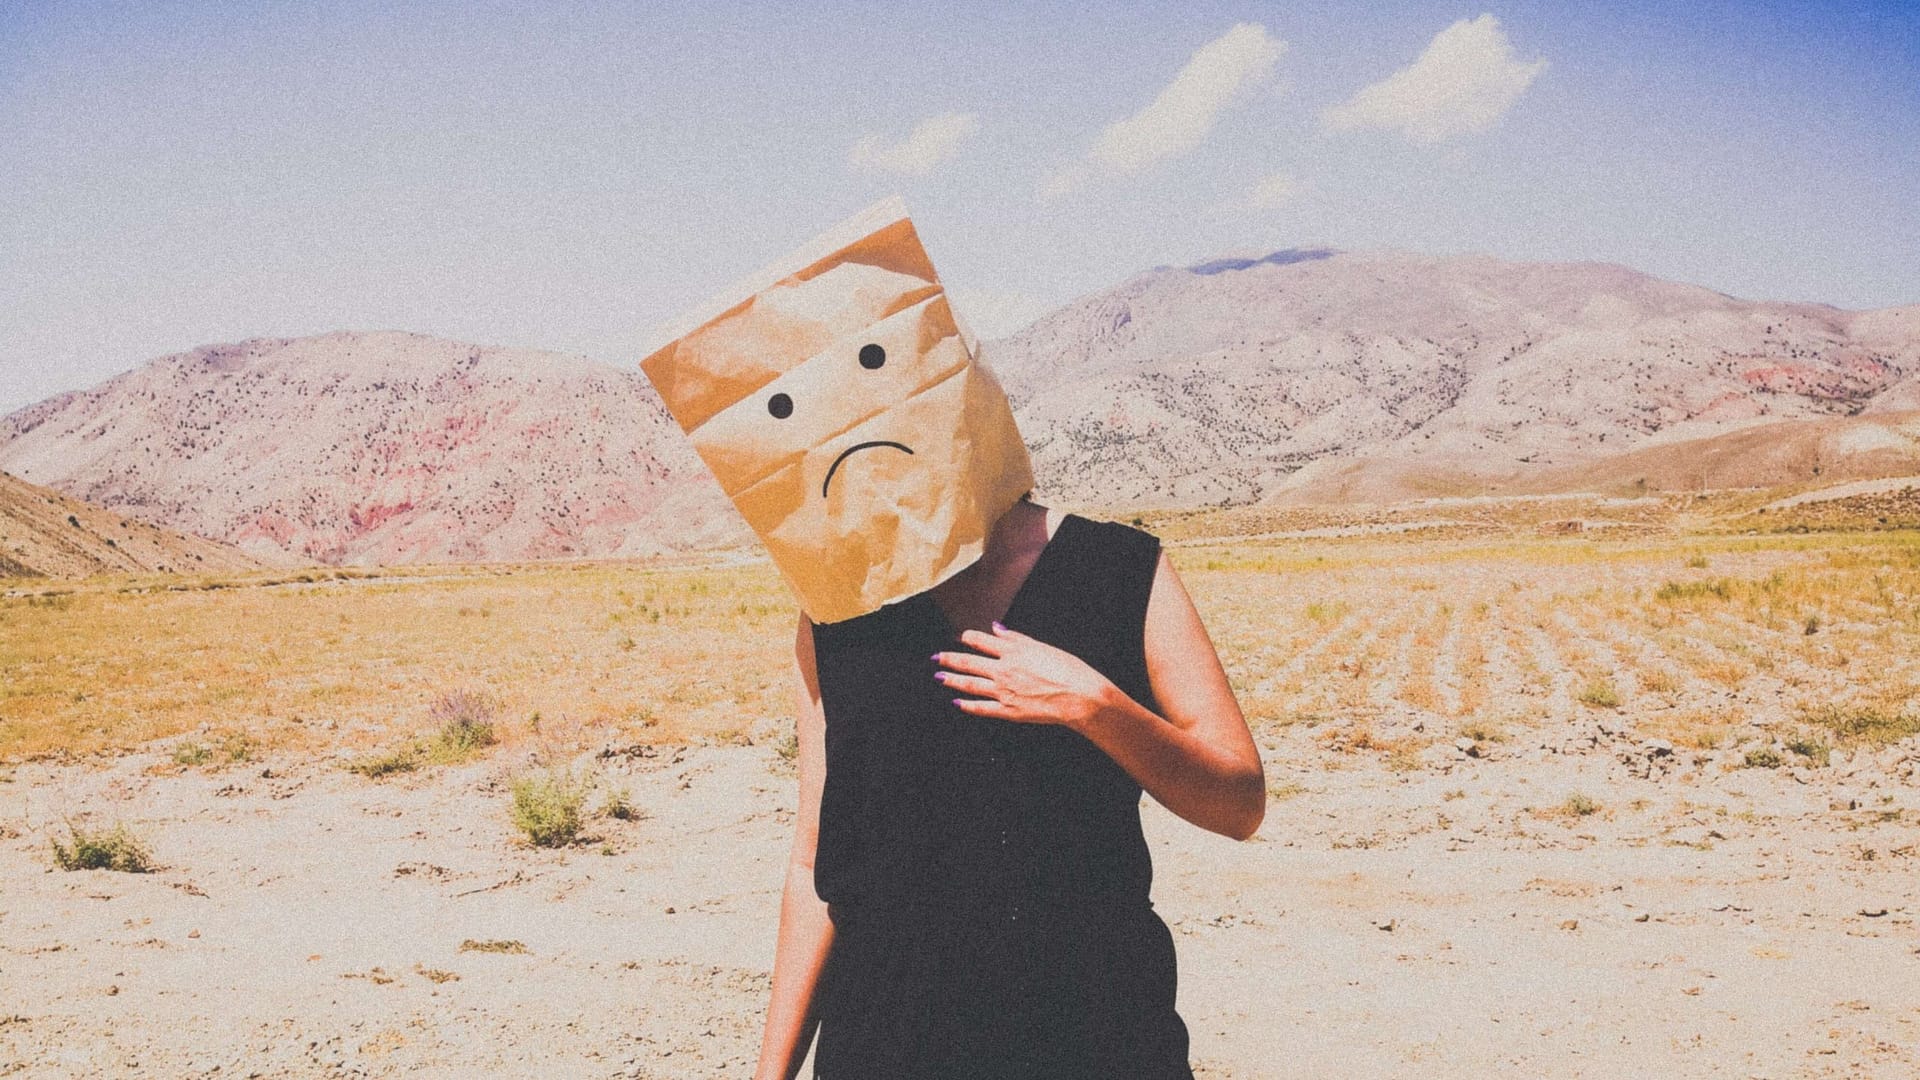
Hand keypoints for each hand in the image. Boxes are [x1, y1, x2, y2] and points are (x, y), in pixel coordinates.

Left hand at [932, 622, 1117, 731]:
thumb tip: (997, 628)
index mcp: (1013, 651)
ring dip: (952, 680)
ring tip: (939, 677)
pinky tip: (957, 703)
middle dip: (950, 659)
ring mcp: (1003, 691)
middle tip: (936, 658)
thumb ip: (1016, 638)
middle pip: (969, 662)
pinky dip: (968, 706)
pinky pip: (982, 708)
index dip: (968, 638)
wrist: (1079, 696)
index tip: (961, 637)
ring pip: (970, 684)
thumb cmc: (1068, 670)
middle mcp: (1003, 669)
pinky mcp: (1008, 710)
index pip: (981, 641)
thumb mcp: (1042, 646)